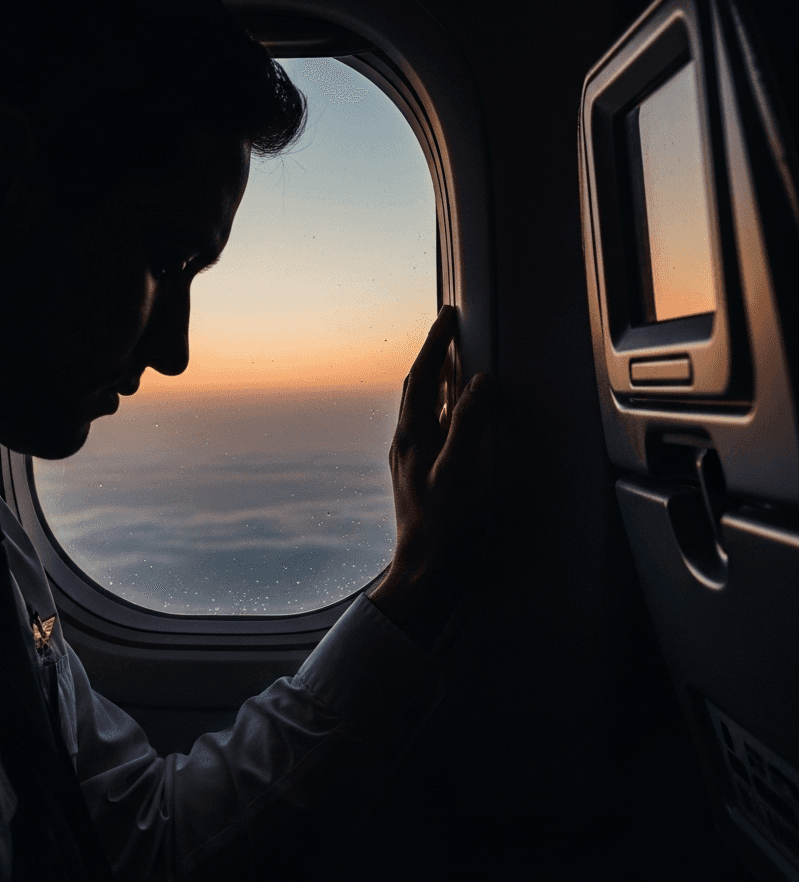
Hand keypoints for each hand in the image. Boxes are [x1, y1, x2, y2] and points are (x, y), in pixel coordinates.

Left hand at [368, 305, 494, 650]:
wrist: (423, 568)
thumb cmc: (442, 524)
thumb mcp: (459, 471)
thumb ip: (468, 424)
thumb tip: (479, 381)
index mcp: (411, 435)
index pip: (422, 375)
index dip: (435, 343)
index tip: (447, 317)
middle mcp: (405, 441)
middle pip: (417, 386)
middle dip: (433, 355)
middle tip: (449, 330)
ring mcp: (409, 458)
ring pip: (421, 406)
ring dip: (436, 380)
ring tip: (452, 362)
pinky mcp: (417, 473)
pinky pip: (428, 426)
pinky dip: (441, 407)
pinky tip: (451, 415)